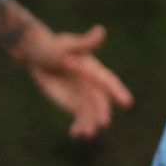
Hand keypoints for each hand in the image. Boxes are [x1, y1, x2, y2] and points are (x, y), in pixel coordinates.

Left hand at [24, 25, 132, 140]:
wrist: (38, 57)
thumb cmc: (53, 46)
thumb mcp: (67, 45)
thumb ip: (85, 43)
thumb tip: (101, 30)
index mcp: (93, 70)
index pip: (108, 81)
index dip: (118, 91)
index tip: (127, 103)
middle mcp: (92, 85)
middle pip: (100, 102)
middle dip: (102, 113)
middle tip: (103, 123)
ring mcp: (83, 96)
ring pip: (90, 114)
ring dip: (90, 124)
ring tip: (86, 134)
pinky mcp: (74, 105)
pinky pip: (79, 119)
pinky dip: (78, 127)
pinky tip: (75, 135)